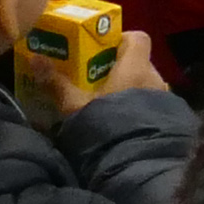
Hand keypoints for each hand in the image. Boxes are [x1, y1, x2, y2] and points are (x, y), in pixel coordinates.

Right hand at [39, 32, 172, 121]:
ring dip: (129, 91)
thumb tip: (34, 58)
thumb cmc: (105, 126)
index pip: (138, 38)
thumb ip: (56, 82)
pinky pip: (152, 106)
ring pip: (145, 86)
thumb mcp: (74, 106)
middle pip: (139, 63)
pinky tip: (122, 124)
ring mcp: (165, 101)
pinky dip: (139, 109)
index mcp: (135, 67)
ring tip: (107, 105)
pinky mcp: (169, 121)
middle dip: (119, 69)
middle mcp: (155, 79)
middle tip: (96, 81)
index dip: (120, 39)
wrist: (137, 165)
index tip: (101, 50)